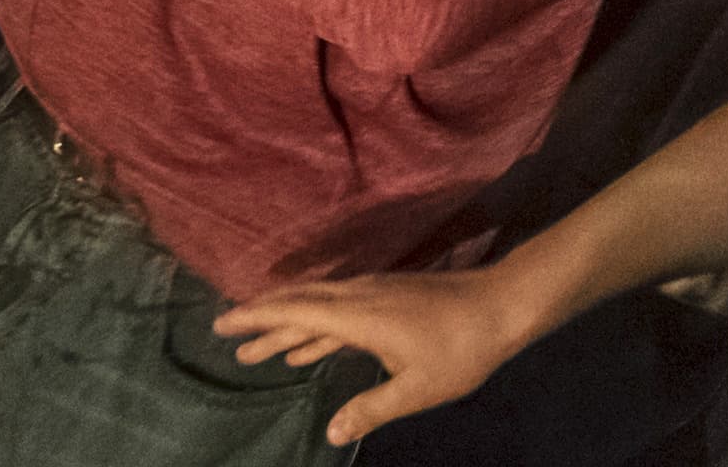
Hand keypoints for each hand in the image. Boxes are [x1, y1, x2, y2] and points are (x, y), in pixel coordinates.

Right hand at [212, 266, 546, 446]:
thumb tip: (330, 432)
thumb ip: (371, 410)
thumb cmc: (461, 348)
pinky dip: (316, 329)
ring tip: (257, 351)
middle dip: (263, 321)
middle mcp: (359, 297)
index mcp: (359, 316)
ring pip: (319, 308)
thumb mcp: (416, 389)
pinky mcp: (388, 298)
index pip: (296, 313)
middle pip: (300, 305)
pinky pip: (339, 311)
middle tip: (228, 336)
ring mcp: (374, 294)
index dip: (258, 318)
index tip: (224, 323)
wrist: (502, 305)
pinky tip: (308, 349)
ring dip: (287, 327)